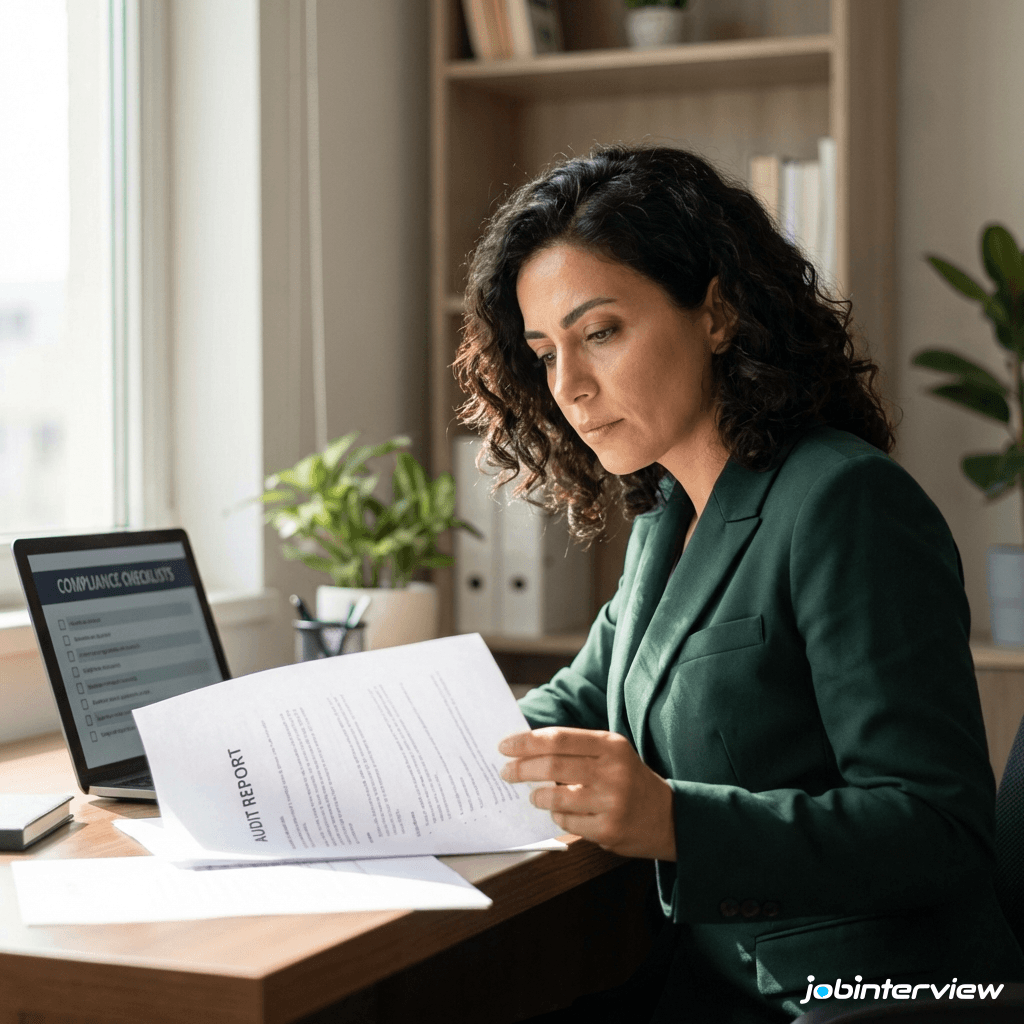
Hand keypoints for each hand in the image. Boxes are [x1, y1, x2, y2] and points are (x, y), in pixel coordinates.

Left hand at [498, 727, 675, 860]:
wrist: (667, 817)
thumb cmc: (628, 779)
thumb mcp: (611, 753)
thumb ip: (576, 748)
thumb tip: (526, 749)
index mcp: (611, 745)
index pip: (559, 738)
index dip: (527, 742)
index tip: (505, 746)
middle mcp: (613, 771)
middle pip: (553, 765)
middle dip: (521, 769)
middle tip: (506, 773)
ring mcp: (612, 802)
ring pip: (556, 797)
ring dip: (538, 796)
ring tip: (535, 795)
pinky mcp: (608, 830)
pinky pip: (567, 822)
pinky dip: (557, 816)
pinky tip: (561, 812)